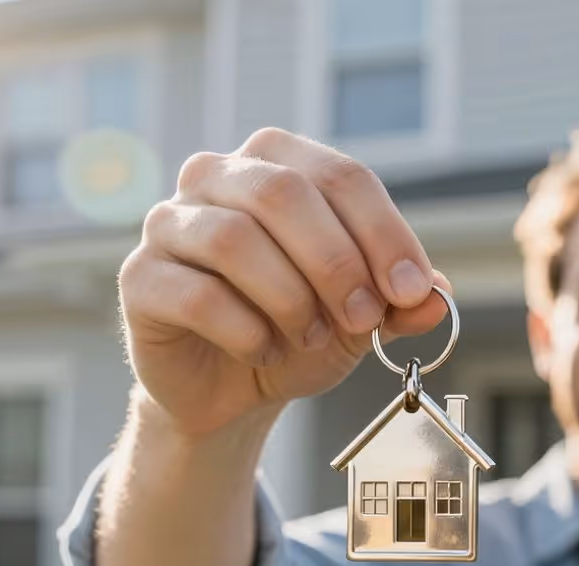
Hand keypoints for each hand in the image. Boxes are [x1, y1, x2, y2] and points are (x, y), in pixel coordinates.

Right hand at [118, 128, 451, 436]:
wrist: (233, 389)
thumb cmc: (297, 329)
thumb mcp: (363, 315)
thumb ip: (402, 301)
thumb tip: (438, 296)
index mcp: (276, 163)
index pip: (339, 175)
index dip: (383, 232)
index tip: (411, 289)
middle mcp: (216, 176)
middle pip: (283, 193)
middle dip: (337, 262)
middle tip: (364, 318)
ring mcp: (169, 223)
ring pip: (235, 239)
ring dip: (290, 298)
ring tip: (310, 336)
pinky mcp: (140, 277)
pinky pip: (197, 295)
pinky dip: (246, 331)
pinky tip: (264, 351)